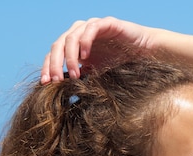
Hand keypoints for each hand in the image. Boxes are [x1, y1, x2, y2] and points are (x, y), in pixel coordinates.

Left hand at [40, 17, 156, 83]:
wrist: (146, 53)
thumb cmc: (122, 64)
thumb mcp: (97, 73)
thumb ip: (82, 77)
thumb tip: (64, 93)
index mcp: (74, 45)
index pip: (54, 54)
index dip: (48, 67)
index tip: (46, 84)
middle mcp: (80, 33)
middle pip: (58, 45)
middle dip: (55, 64)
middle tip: (57, 81)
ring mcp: (92, 26)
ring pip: (71, 38)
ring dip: (70, 58)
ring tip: (75, 75)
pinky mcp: (106, 23)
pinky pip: (90, 29)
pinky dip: (85, 43)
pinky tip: (85, 58)